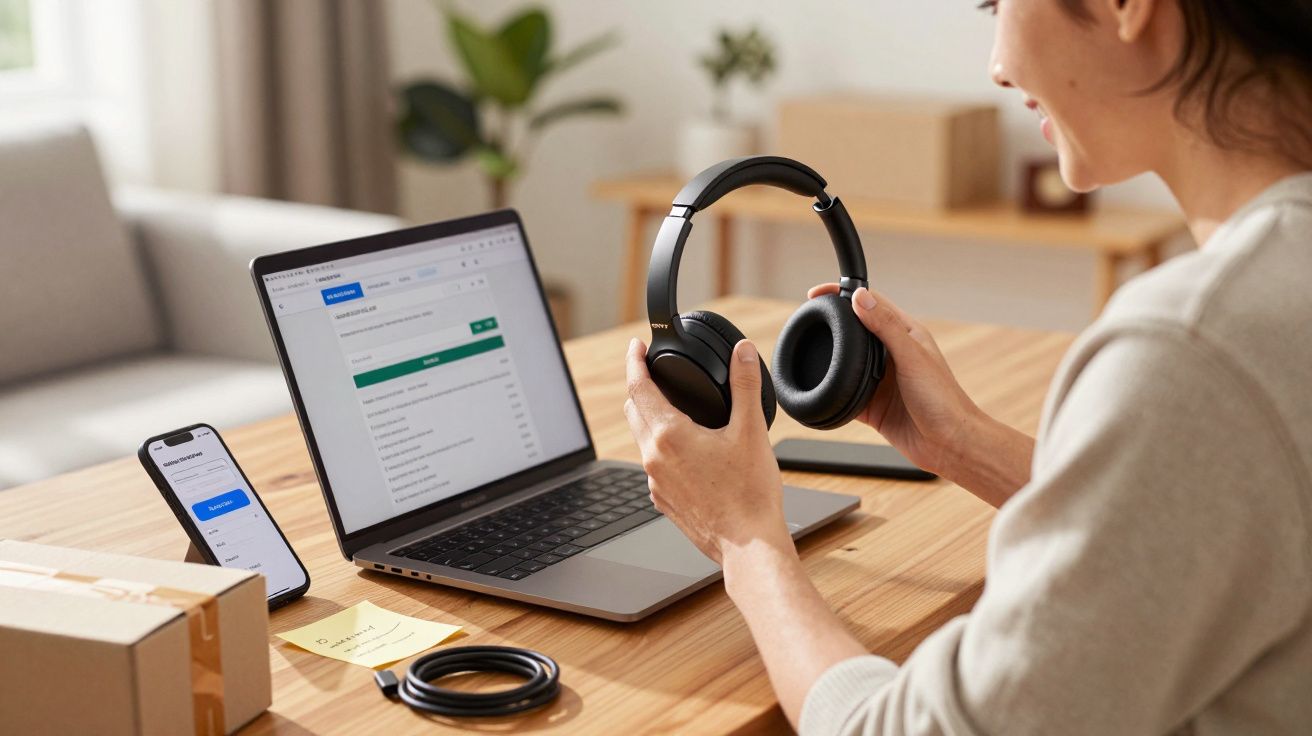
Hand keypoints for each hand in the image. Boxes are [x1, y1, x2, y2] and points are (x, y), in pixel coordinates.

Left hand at [623, 337, 792, 564]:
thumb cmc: (750, 494)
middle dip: (638, 387)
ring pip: (642, 439)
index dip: (634, 362)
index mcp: (670, 436)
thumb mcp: (752, 431)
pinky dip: (660, 448)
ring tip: (668, 406)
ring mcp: (655, 482)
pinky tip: (683, 449)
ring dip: (649, 417)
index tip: (636, 348)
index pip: (638, 387)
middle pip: (633, 411)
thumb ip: (745, 385)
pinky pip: (653, 465)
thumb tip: (744, 352)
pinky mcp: (663, 501)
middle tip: (650, 371)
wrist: (748, 547)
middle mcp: (654, 458)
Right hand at [807, 283, 980, 477]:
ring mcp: (881, 380)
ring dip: (833, 358)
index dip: (845, 293)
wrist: (949, 444)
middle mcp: (892, 354)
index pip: (871, 303)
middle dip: (833, 323)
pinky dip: (834, 391)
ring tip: (811, 350)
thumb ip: (885, 326)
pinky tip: (824, 389)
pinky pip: (846, 394)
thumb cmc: (943, 400)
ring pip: (848, 363)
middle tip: (808, 318)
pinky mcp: (873, 405)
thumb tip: (860, 296)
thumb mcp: (911, 356)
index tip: (819, 292)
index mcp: (905, 334)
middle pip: (856, 330)